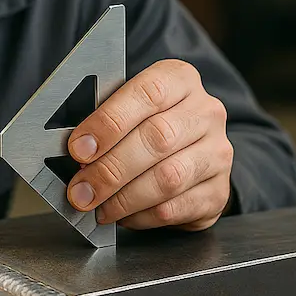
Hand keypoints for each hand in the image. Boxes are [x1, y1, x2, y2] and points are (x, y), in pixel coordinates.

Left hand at [66, 60, 233, 231]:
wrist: (190, 149)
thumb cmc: (145, 123)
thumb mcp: (126, 106)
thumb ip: (104, 121)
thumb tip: (76, 151)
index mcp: (179, 79)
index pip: (146, 94)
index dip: (109, 122)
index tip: (78, 148)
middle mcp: (206, 112)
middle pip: (157, 138)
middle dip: (110, 169)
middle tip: (80, 189)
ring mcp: (217, 152)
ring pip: (168, 178)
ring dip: (123, 198)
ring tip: (97, 206)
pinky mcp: (218, 191)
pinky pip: (176, 208)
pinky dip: (141, 216)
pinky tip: (121, 215)